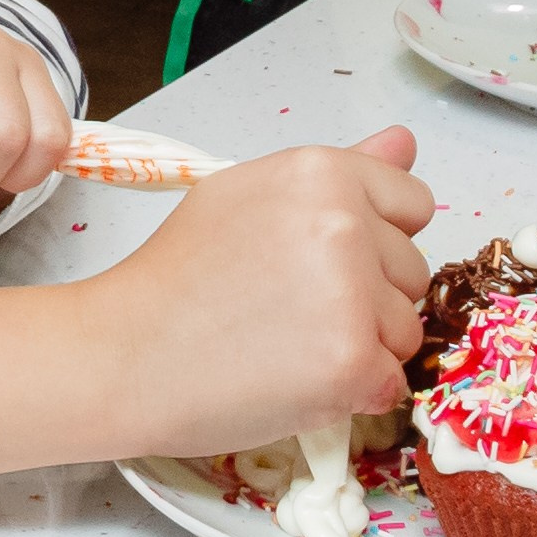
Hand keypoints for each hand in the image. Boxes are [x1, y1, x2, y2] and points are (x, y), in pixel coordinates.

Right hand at [0, 128, 434, 485]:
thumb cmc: (176, 277)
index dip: (374, 238)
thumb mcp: (248, 196)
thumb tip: (405, 142)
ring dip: (362, 347)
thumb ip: (339, 172)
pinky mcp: (353, 363)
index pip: (412, 204)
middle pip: (412, 271)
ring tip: (286, 345)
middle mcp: (344, 222)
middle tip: (288, 308)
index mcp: (320, 171)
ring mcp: (353, 294)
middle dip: (369, 296)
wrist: (123, 353)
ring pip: (405, 330)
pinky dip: (351, 394)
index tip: (320, 260)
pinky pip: (391, 383)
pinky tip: (294, 381)